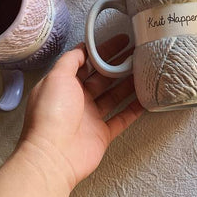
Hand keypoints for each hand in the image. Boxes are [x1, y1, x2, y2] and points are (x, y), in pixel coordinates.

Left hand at [18, 34, 142, 189]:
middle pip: (103, 78)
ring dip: (128, 84)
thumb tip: (82, 49)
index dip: (104, 50)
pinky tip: (145, 99)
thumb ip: (70, 60)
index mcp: (66, 85)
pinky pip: (121, 118)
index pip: (88, 62)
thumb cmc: (52, 113)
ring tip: (145, 71)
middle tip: (138, 53)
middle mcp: (78, 99)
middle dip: (119, 64)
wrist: (53, 155)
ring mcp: (91, 117)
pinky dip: (133, 110)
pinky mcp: (102, 133)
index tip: (121, 41)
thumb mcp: (56, 77)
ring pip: (114, 96)